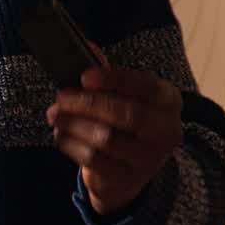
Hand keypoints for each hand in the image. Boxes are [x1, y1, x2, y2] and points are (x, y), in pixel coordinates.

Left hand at [46, 66, 182, 216]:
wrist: (130, 171)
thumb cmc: (125, 122)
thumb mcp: (124, 95)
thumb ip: (107, 74)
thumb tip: (85, 45)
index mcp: (169, 101)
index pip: (147, 86)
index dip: (115, 80)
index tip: (85, 76)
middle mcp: (166, 131)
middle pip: (127, 114)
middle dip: (88, 103)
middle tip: (61, 96)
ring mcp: (149, 159)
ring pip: (107, 139)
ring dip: (74, 124)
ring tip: (54, 114)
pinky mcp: (126, 179)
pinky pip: (94, 160)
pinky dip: (71, 144)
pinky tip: (60, 134)